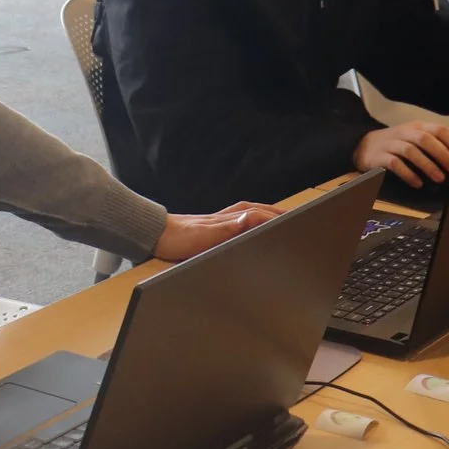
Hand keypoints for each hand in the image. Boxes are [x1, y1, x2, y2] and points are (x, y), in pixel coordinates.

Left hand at [151, 201, 281, 261]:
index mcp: (229, 218)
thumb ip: (228, 227)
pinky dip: (251, 221)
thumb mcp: (206, 236)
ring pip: (249, 214)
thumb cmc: (180, 238)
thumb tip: (250, 218)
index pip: (259, 214)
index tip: (293, 220)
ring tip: (278, 221)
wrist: (156, 235)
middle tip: (293, 218)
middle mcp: (226, 216)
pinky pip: (240, 221)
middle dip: (275, 213)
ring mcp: (219, 221)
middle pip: (257, 210)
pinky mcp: (213, 227)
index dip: (276, 217)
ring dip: (264, 215)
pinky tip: (251, 228)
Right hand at [354, 121, 448, 189]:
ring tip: (439, 179)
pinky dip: (408, 174)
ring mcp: (391, 143)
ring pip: (411, 151)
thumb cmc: (397, 145)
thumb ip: (433, 145)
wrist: (363, 146)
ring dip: (427, 165)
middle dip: (441, 154)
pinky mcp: (380, 156)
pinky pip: (395, 164)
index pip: (438, 130)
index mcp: (417, 127)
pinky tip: (417, 183)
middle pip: (425, 139)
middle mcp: (405, 132)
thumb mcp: (414, 139)